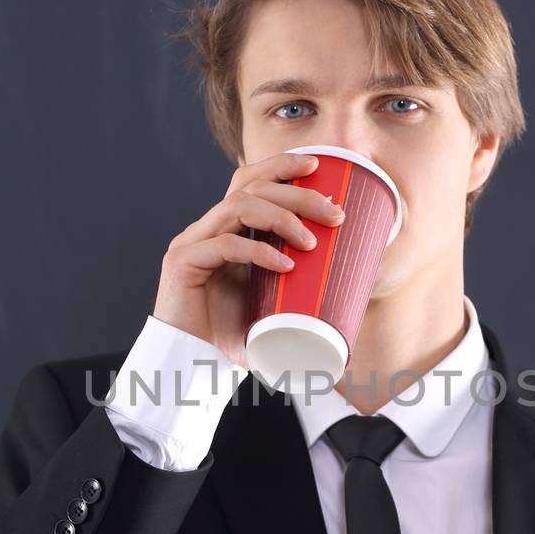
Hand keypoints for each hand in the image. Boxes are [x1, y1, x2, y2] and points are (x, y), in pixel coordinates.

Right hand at [152, 151, 345, 369]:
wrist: (193, 367)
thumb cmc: (233, 339)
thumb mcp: (273, 305)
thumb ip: (299, 287)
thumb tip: (351, 287)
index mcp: (225, 231)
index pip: (249, 181)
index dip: (280, 165)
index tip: (316, 166)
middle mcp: (206, 230)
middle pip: (251, 187)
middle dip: (296, 194)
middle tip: (333, 213)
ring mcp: (192, 243)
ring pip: (239, 206)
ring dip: (282, 218)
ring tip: (312, 241)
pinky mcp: (183, 263)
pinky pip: (225, 245)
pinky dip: (259, 252)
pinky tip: (286, 266)